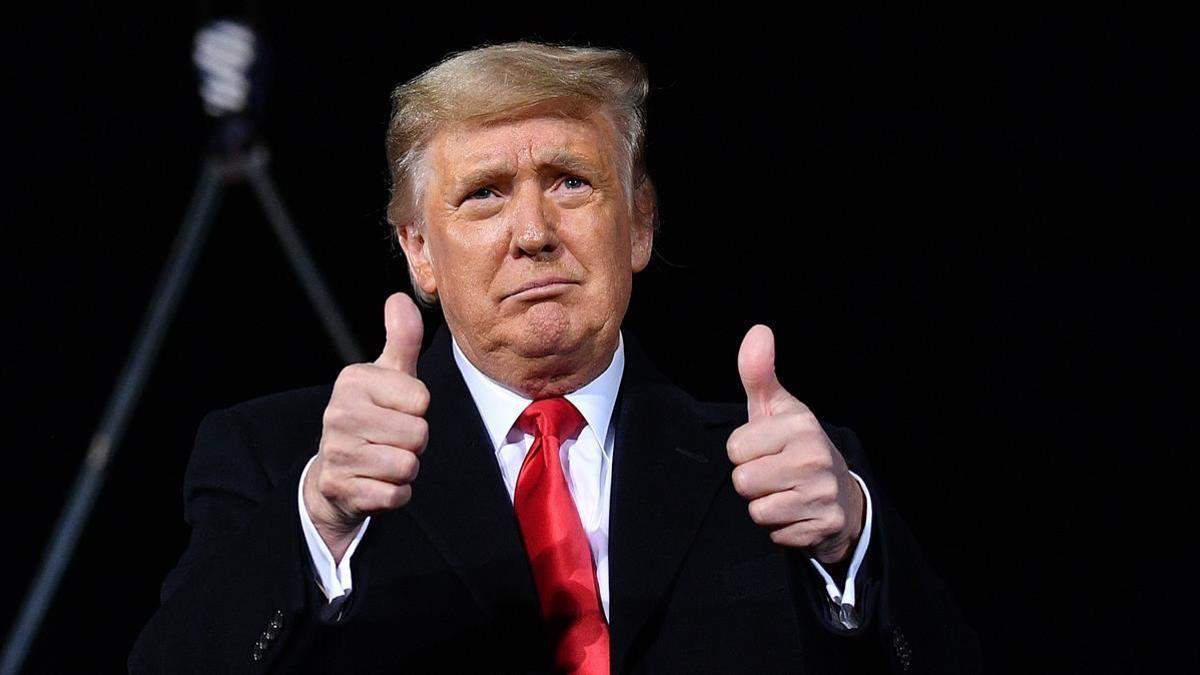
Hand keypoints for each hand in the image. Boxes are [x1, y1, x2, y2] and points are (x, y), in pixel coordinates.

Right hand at [303, 292, 428, 560]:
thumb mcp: (388, 375)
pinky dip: (396, 493)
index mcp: (353, 381)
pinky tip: (377, 482)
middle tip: (391, 438)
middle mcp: (338, 413)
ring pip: (408, 465)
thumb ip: (402, 339)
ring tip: (384, 458)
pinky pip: (396, 494)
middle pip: (417, 434)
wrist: (335, 472)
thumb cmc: (373, 415)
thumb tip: (400, 298)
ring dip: (406, 468)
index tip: (396, 410)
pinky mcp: (341, 488)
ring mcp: (337, 452)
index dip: (418, 410)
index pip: (421, 399)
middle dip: (414, 442)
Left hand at [727, 325, 864, 563]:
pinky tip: (797, 512)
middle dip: (752, 481)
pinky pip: (776, 533)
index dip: (745, 451)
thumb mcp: (776, 408)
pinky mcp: (823, 526)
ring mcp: (822, 493)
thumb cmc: (796, 445)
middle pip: (743, 481)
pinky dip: (782, 528)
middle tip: (775, 473)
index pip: (735, 448)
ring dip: (765, 506)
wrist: (840, 494)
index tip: (766, 449)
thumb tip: (758, 330)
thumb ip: (759, 373)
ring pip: (757, 510)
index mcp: (800, 425)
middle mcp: (815, 457)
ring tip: (785, 492)